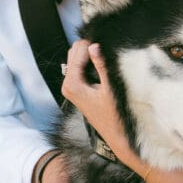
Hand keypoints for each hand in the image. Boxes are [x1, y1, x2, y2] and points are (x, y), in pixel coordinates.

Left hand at [61, 40, 142, 172]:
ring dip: (90, 56)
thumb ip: (101, 66)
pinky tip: (102, 69)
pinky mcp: (76, 88)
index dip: (95, 47)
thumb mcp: (111, 89)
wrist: (115, 135)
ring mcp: (70, 86)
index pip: (79, 50)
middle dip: (90, 49)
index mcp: (72, 84)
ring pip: (76, 57)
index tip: (109, 52)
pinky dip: (89, 62)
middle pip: (74, 50)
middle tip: (107, 58)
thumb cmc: (114, 116)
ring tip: (106, 63)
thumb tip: (94, 46)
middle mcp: (67, 84)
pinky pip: (79, 65)